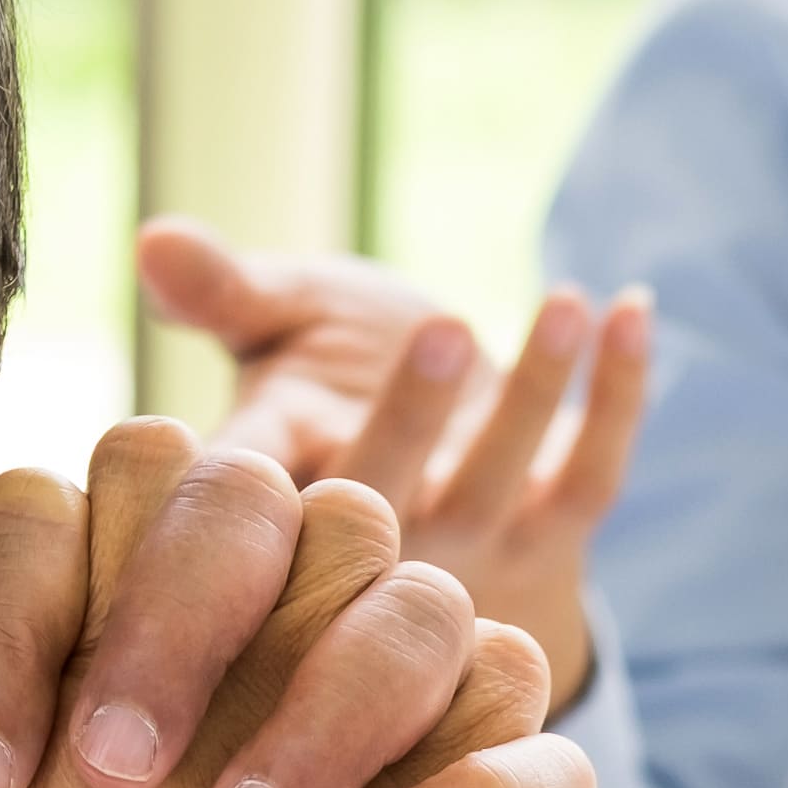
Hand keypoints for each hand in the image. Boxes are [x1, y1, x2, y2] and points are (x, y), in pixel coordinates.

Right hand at [139, 216, 649, 703]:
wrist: (448, 465)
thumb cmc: (337, 383)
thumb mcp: (277, 327)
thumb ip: (223, 291)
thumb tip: (153, 239)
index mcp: (287, 488)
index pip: (251, 495)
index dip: (249, 475)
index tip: (270, 402)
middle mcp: (372, 537)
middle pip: (384, 493)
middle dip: (415, 414)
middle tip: (444, 326)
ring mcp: (468, 549)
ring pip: (496, 483)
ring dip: (536, 390)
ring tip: (562, 301)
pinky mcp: (554, 535)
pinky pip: (593, 475)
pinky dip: (620, 395)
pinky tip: (633, 308)